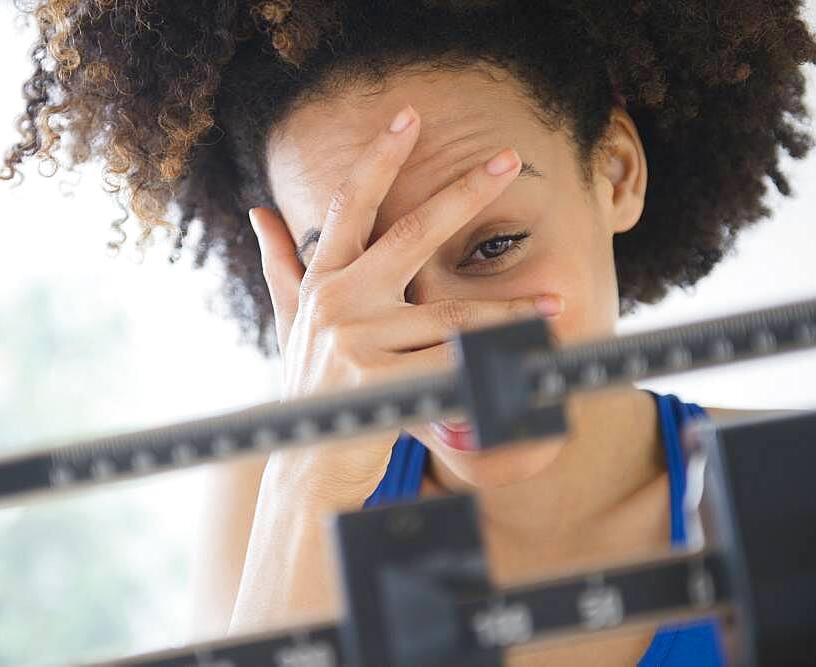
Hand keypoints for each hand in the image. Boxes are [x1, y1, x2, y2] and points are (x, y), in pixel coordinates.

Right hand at [250, 103, 547, 503]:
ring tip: (556, 301)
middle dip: (464, 192)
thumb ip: (281, 265)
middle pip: (411, 233)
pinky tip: (529, 359)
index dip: (379, 157)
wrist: (306, 459)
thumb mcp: (290, 320)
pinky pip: (450, 366)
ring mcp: (355, 340)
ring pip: (450, 315)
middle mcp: (337, 301)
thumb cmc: (309, 383)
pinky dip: (491, 364)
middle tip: (510, 159)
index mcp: (323, 279)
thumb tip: (258, 213)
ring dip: (509, 310)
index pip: (350, 204)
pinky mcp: (377, 382)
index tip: (410, 117)